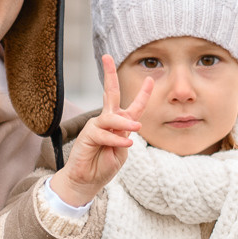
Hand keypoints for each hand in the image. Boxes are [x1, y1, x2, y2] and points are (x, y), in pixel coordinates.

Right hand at [49, 55, 153, 207]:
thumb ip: (124, 137)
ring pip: (111, 117)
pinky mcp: (87, 136)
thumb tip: (123, 127)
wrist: (87, 182)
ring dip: (124, 122)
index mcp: (119, 125)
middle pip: (109, 93)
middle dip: (109, 74)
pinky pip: (103, 133)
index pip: (133, 107)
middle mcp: (106, 122)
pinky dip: (115, 139)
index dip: (143, 94)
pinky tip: (125, 144)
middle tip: (106, 56)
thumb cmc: (104, 167)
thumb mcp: (121, 152)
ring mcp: (96, 127)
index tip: (150, 79)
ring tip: (136, 128)